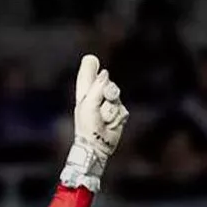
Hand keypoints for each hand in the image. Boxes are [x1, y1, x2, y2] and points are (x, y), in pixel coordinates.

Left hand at [60, 54, 128, 191]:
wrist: (96, 146)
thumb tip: (105, 72)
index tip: (91, 60)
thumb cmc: (87, 126)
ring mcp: (109, 105)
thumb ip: (97, 87)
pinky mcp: (119, 113)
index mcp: (85, 95)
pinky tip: (110, 124)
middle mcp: (97, 97)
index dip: (89, 68)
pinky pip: (122, 109)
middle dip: (105, 90)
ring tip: (103, 119)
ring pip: (116, 95)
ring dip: (109, 109)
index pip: (86, 77)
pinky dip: (115, 117)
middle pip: (106, 82)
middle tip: (100, 102)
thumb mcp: (88, 105)